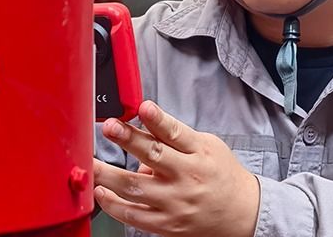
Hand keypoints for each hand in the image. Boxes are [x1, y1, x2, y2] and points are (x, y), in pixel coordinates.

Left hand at [93, 100, 259, 236]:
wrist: (241, 213)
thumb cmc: (221, 174)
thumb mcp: (208, 146)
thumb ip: (176, 138)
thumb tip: (141, 133)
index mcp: (200, 152)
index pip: (176, 133)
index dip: (158, 119)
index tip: (143, 107)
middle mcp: (187, 177)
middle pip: (153, 156)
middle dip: (128, 139)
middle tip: (109, 126)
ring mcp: (175, 202)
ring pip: (136, 188)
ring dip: (109, 174)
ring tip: (92, 162)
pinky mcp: (166, 224)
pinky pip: (133, 216)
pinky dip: (113, 204)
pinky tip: (100, 191)